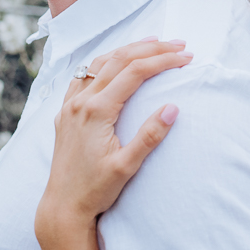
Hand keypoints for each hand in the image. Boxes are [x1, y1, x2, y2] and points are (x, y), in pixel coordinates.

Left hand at [35, 39, 192, 247]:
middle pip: (119, 60)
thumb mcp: (127, 166)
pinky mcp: (65, 113)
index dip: (163, 61)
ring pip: (99, 63)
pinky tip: (114, 62)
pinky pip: (83, 76)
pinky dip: (104, 62)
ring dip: (127, 50)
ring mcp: (69, 106)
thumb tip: (172, 108)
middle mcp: (80, 102)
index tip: (186, 57)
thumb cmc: (95, 190)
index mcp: (96, 111)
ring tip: (152, 42)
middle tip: (179, 44)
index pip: (135, 73)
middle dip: (151, 49)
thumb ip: (149, 136)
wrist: (62, 206)